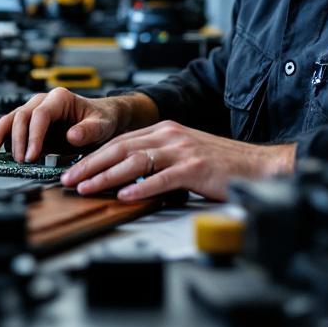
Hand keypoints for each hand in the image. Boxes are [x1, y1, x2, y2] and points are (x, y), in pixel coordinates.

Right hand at [0, 88, 157, 162]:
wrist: (100, 119)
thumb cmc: (100, 119)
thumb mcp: (101, 125)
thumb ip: (88, 131)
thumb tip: (72, 136)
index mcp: (60, 98)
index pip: (40, 114)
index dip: (34, 135)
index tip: (33, 155)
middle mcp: (43, 101)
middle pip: (22, 116)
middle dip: (19, 140)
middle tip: (21, 161)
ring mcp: (34, 110)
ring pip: (10, 118)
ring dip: (0, 136)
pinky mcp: (29, 123)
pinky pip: (10, 127)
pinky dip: (0, 137)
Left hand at [60, 120, 294, 201]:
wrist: (257, 165)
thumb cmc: (220, 163)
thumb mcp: (183, 152)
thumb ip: (156, 159)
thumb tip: (123, 175)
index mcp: (165, 130)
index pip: (119, 141)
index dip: (93, 156)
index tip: (73, 170)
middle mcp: (170, 135)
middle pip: (120, 148)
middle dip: (90, 164)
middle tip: (69, 179)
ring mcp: (182, 150)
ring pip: (135, 161)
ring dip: (107, 176)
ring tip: (88, 188)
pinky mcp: (195, 168)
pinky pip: (162, 178)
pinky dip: (140, 187)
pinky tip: (125, 196)